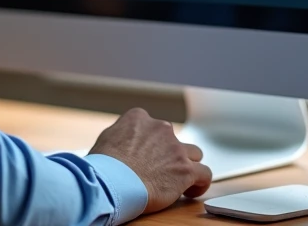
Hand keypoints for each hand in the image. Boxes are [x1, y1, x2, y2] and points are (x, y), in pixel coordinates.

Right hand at [88, 107, 212, 212]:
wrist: (112, 182)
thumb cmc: (104, 166)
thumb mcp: (106, 139)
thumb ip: (121, 135)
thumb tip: (123, 141)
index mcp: (138, 118)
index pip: (152, 127)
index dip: (151, 144)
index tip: (146, 157)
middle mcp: (160, 128)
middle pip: (173, 139)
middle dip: (168, 154)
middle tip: (158, 171)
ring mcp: (175, 148)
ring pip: (193, 153)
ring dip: (186, 165)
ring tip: (178, 180)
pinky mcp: (185, 169)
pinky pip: (204, 173)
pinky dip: (200, 182)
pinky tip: (191, 190)